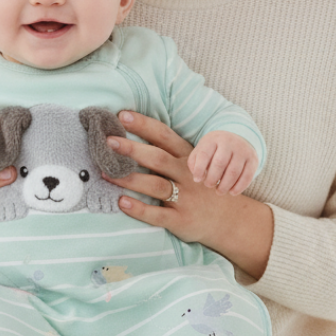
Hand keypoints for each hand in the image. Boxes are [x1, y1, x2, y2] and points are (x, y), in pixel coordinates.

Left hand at [106, 111, 273, 279]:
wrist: (230, 219)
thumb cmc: (202, 185)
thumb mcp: (192, 163)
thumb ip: (168, 151)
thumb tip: (131, 135)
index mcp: (187, 156)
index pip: (163, 135)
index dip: (143, 124)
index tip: (122, 115)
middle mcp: (187, 174)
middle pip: (157, 158)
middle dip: (132, 149)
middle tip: (108, 142)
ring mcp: (185, 198)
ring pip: (155, 185)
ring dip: (129, 179)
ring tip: (105, 173)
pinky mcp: (181, 220)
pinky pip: (158, 215)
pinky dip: (139, 209)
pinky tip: (122, 202)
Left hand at [187, 130, 258, 195]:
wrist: (239, 138)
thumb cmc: (215, 149)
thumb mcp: (203, 149)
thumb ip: (195, 161)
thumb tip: (197, 177)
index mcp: (213, 139)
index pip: (204, 154)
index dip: (199, 169)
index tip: (197, 180)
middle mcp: (229, 142)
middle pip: (219, 163)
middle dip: (212, 178)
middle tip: (209, 185)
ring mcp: (242, 150)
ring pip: (233, 171)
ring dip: (225, 186)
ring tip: (219, 191)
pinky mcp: (253, 160)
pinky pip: (247, 177)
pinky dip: (239, 187)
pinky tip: (232, 192)